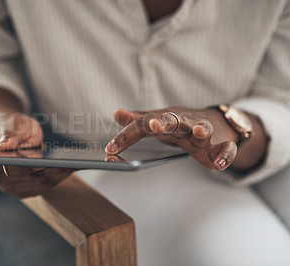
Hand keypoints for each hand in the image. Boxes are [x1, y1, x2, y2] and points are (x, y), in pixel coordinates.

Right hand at [0, 113, 72, 197]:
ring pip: (39, 184)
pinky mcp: (28, 191)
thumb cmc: (15, 127)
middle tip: (65, 164)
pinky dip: (59, 177)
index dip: (23, 166)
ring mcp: (14, 188)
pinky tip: (71, 168)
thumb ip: (9, 134)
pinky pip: (46, 186)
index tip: (39, 163)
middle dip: (47, 171)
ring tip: (74, 164)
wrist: (16, 134)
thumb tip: (3, 148)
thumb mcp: (12, 123)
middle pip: (27, 178)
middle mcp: (1, 179)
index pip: (6, 167)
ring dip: (57, 175)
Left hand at [106, 108, 239, 170]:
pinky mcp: (220, 145)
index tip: (110, 148)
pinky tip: (219, 165)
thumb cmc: (182, 124)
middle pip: (174, 120)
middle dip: (165, 121)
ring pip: (203, 128)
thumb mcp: (159, 121)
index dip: (127, 135)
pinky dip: (225, 155)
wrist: (217, 123)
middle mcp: (184, 123)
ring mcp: (204, 132)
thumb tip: (116, 113)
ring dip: (201, 129)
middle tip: (154, 124)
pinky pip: (226, 149)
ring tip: (199, 132)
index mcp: (166, 119)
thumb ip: (138, 120)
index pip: (142, 124)